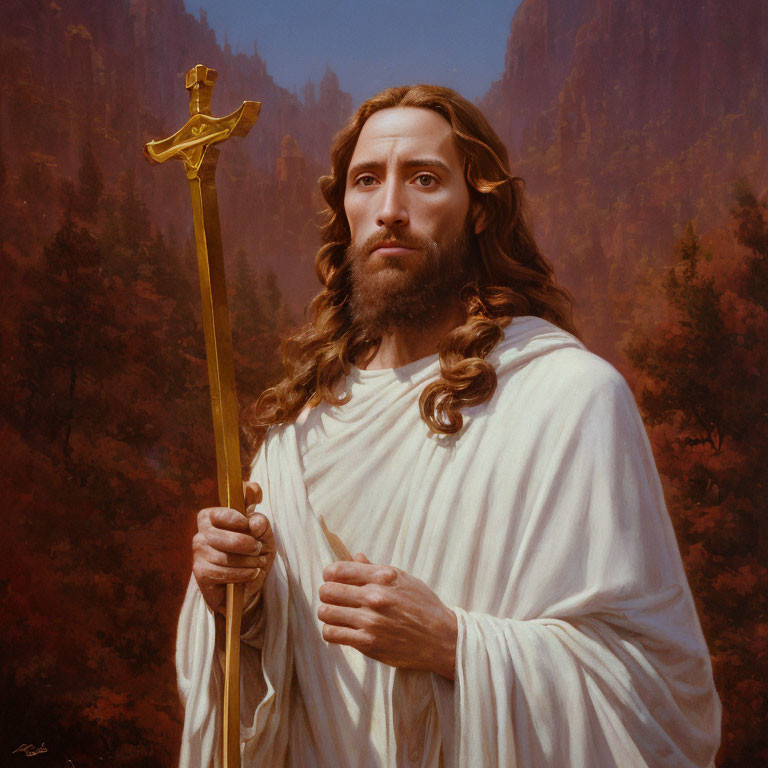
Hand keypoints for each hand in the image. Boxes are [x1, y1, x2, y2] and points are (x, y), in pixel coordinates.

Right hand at [192, 481, 275, 614]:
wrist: (248, 583)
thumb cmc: (253, 552)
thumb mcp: (263, 535)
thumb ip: (261, 523)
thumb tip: (254, 523)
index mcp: (211, 517)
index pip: (221, 514)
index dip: (240, 521)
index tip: (254, 529)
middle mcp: (201, 534)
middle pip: (226, 538)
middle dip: (249, 545)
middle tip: (259, 549)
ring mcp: (198, 554)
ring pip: (226, 557)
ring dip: (248, 562)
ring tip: (258, 563)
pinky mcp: (201, 573)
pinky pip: (222, 572)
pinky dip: (242, 574)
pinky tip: (251, 573)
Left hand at [318, 554, 457, 679]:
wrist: (441, 638)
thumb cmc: (424, 606)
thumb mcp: (404, 579)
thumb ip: (375, 569)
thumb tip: (355, 556)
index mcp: (383, 576)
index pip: (339, 570)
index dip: (329, 574)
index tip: (331, 578)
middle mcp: (374, 596)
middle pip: (328, 591)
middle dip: (327, 593)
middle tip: (333, 598)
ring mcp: (370, 621)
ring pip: (326, 613)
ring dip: (327, 613)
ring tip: (336, 614)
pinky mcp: (368, 643)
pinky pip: (332, 634)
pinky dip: (331, 631)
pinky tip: (340, 629)